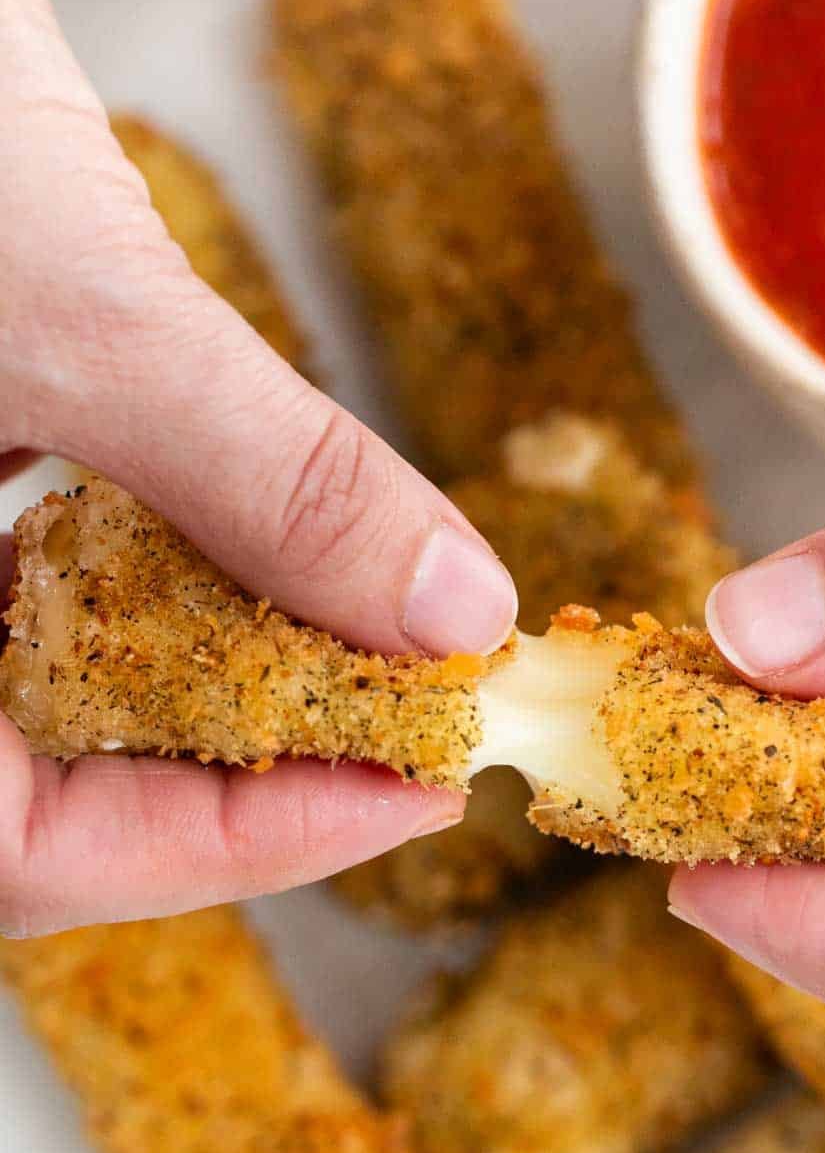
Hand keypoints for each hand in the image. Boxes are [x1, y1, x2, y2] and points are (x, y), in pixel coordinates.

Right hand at [0, 0, 515, 934]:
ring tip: (388, 639)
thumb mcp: (68, 306)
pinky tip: (279, 546)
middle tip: (433, 711)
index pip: (29, 846)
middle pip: (58, 777)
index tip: (423, 789)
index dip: (237, 844)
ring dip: (232, 668)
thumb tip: (454, 609)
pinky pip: (57, 583)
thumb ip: (264, 473)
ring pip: (64, 687)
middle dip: (254, 756)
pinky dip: (180, 574)